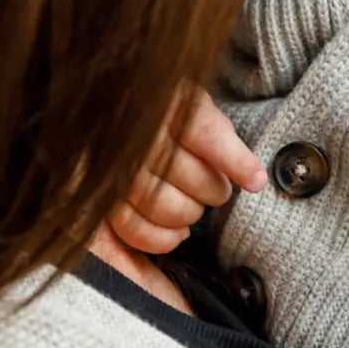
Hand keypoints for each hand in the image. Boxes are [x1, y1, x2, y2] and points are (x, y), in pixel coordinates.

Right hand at [107, 82, 266, 253]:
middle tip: (217, 191)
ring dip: (186, 217)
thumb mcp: (188, 103)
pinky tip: (172, 241)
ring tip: (192, 211)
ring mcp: (107, 170)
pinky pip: (127, 232)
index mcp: (158, 102)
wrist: (100, 105)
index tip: (256, 182)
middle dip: (212, 191)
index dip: (233, 161)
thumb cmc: (158, 111)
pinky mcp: (92, 201)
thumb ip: (215, 132)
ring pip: (160, 207)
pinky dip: (156, 244)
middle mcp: (128, 136)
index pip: (202, 132)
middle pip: (185, 176)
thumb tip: (255, 180)